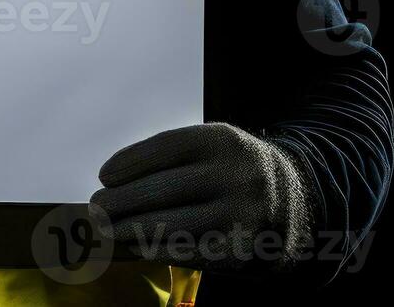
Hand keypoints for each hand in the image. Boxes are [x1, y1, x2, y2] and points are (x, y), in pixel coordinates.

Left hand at [89, 123, 317, 275]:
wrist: (297, 206)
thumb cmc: (233, 172)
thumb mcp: (212, 149)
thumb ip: (168, 161)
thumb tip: (108, 182)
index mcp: (223, 141)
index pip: (165, 149)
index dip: (128, 163)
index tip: (103, 176)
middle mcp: (235, 175)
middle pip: (162, 189)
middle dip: (121, 201)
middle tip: (96, 208)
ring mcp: (240, 215)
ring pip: (171, 225)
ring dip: (130, 230)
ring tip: (108, 230)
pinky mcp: (239, 250)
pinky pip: (187, 252)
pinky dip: (155, 249)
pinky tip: (137, 246)